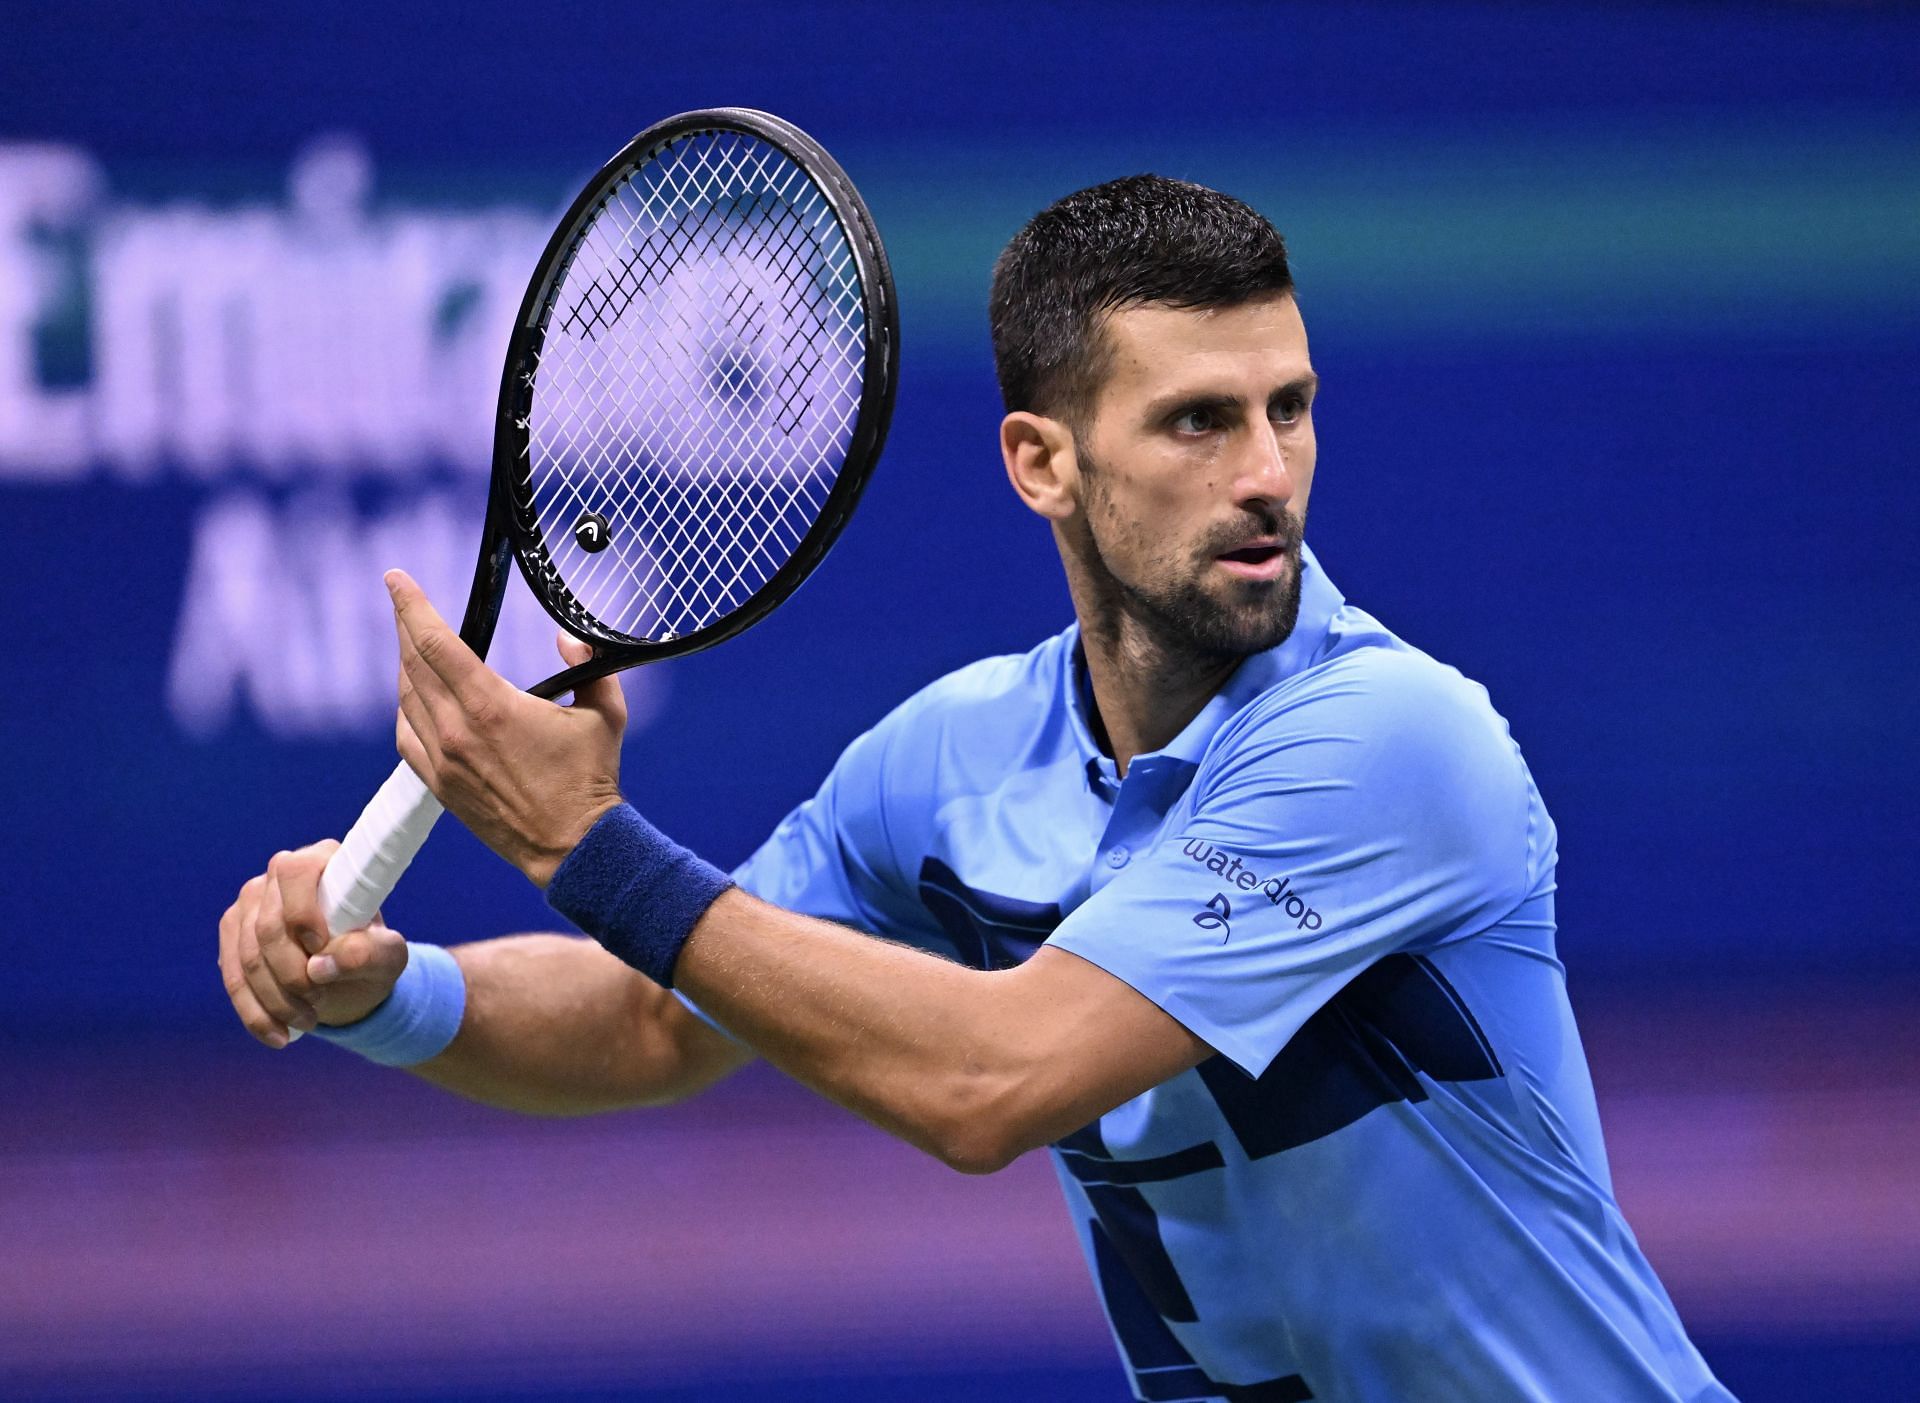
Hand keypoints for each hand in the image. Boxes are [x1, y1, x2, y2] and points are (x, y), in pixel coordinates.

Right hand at [218, 840, 408, 1046]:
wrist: (349, 976)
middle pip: (269, 927)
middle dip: (292, 975)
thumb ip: (367, 954)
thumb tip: (320, 967)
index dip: (303, 913)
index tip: (321, 948)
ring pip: (248, 957)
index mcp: (323, 861)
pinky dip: (255, 1012)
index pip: (297, 873)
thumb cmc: (372, 954)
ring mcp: (250, 902)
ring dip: (276, 999)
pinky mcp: (233, 932)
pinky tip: (278, 1037)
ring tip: (308, 1022)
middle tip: (318, 1003)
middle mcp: (280, 874)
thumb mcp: (387, 958)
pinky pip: (232, 976)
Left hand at [387, 569, 625, 886]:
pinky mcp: (440, 786)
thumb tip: (568, 639)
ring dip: (407, 666)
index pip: (435, 642)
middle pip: (413, 665)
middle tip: (403, 602)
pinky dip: (408, 709)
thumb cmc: (590, 780)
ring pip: (406, 699)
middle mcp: (458, 731)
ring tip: (414, 646)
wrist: (572, 847)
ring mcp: (444, 761)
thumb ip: (590, 666)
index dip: (411, 605)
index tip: (396, 578)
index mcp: (492, 706)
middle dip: (404, 626)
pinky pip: (408, 736)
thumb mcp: (605, 712)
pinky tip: (419, 698)